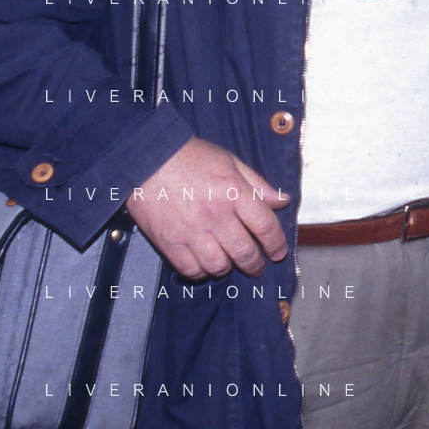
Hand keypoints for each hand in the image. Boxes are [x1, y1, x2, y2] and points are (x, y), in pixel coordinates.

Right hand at [127, 137, 289, 278]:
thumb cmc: (189, 156)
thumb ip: (258, 184)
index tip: (278, 252)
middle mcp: (215, 214)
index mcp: (233, 191)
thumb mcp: (230, 161)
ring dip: (230, 268)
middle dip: (256, 264)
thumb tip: (282, 201)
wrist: (146, 158)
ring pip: (220, 266)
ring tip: (231, 263)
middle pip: (244, 251)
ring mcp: (191, 231)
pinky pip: (192, 270)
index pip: (264, 226)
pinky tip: (206, 263)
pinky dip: (203, 272)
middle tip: (258, 266)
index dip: (276, 243)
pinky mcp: (169, 243)